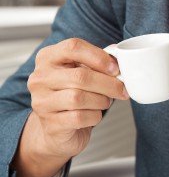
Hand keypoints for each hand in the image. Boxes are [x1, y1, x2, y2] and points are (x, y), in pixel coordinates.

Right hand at [25, 37, 128, 161]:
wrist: (58, 129)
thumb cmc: (71, 94)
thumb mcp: (80, 72)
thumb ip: (96, 61)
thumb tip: (118, 54)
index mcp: (47, 58)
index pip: (73, 47)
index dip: (99, 56)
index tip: (115, 68)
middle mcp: (40, 78)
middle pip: (80, 76)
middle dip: (108, 84)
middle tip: (121, 90)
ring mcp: (41, 102)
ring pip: (78, 98)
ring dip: (101, 100)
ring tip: (105, 101)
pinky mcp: (50, 123)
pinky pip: (78, 117)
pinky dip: (94, 116)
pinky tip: (95, 114)